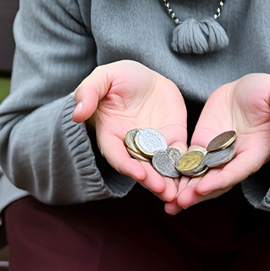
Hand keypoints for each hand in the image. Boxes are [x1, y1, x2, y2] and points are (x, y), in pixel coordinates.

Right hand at [72, 60, 188, 201]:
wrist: (146, 76)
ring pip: (160, 167)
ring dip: (168, 182)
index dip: (127, 166)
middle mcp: (132, 144)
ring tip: (177, 195)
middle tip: (164, 191)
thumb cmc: (120, 78)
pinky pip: (179, 156)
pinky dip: (185, 168)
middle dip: (152, 181)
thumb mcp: (103, 78)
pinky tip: (192, 179)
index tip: (140, 174)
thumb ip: (88, 93)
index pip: (116, 155)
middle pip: (140, 168)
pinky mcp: (173, 139)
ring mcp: (154, 144)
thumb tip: (77, 114)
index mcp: (111, 134)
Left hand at [168, 73, 269, 213]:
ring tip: (166, 203)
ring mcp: (218, 153)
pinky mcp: (202, 144)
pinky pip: (189, 162)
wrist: (247, 87)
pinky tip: (160, 183)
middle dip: (199, 193)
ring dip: (185, 190)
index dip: (222, 179)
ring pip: (200, 176)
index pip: (238, 170)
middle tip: (179, 203)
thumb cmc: (267, 93)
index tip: (204, 188)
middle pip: (217, 181)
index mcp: (256, 151)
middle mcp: (236, 158)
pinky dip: (177, 174)